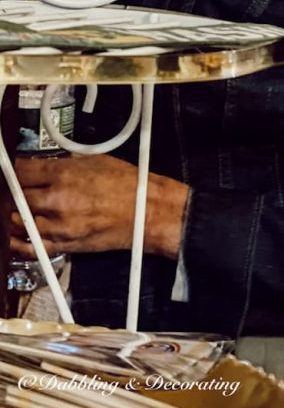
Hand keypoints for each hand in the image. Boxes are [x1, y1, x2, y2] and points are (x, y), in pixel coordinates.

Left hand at [9, 154, 188, 259]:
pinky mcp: (63, 245)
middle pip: (15, 196)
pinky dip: (17, 241)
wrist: (146, 213)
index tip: (11, 170)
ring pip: (17, 221)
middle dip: (11, 192)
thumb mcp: (97, 160)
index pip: (21, 171)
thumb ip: (66, 162)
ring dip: (14, 213)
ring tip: (16, 208)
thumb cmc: (128, 185)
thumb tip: (47, 161)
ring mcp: (58, 225)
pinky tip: (14, 234)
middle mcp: (57, 199)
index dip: (12, 170)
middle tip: (12, 189)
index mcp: (65, 174)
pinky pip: (28, 247)